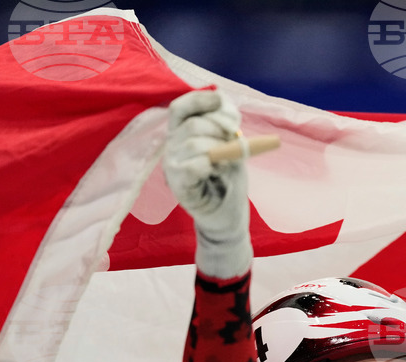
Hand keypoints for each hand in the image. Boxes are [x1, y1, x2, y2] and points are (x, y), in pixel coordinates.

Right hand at [164, 90, 251, 279]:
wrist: (228, 216)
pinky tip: (216, 171)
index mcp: (182, 134)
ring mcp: (172, 166)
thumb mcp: (232, 148)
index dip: (199, 99)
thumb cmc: (227, 181)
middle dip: (220, 130)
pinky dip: (210, 165)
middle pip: (193, 124)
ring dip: (218, 150)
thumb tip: (223, 100)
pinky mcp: (178, 185)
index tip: (220, 100)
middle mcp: (172, 146)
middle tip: (234, 145)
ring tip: (226, 163)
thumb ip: (225, 126)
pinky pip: (192, 166)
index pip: (180, 108)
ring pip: (194, 144)